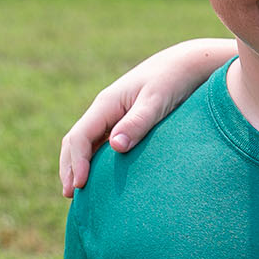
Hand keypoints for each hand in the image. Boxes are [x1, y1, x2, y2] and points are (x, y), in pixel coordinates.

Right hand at [59, 39, 233, 195]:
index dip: (76, 162)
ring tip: (79, 191)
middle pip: (76, 141)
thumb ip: (138, 123)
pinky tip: (102, 176)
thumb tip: (115, 147)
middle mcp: (105, 110)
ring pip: (88, 143)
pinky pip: (103, 142)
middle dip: (70, 167)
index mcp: (106, 104)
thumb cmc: (173, 80)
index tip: (80, 185)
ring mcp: (114, 115)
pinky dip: (97, 159)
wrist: (188, 64)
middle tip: (70, 194)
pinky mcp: (126, 121)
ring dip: (80, 164)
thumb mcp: (157, 101)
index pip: (79, 136)